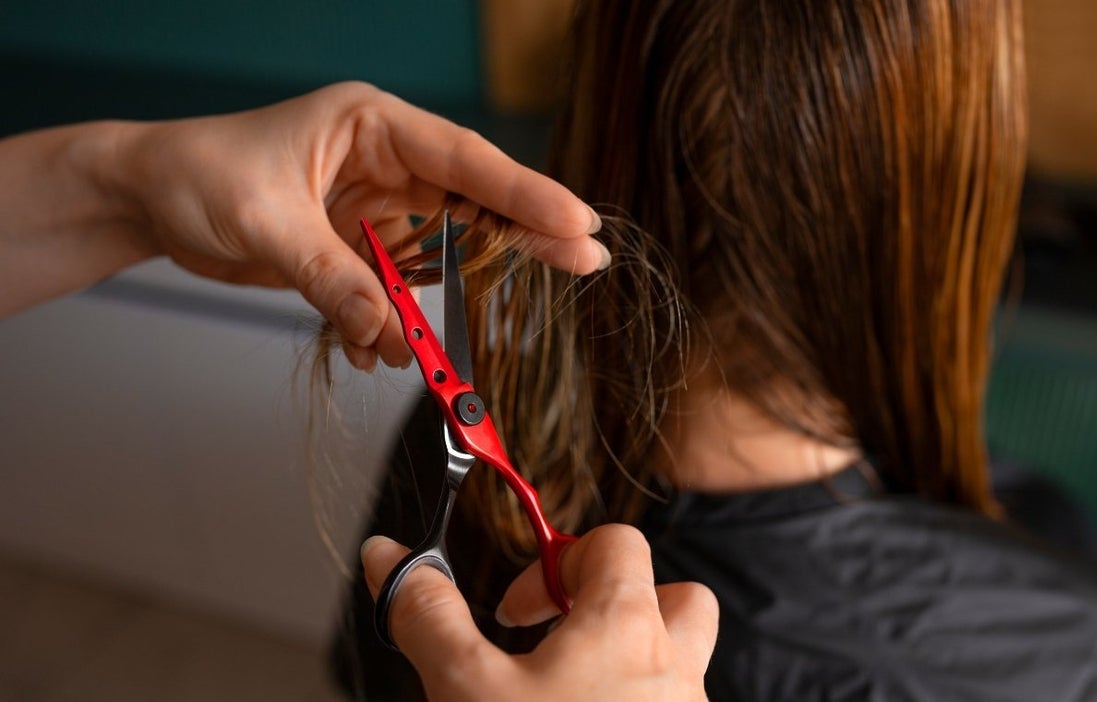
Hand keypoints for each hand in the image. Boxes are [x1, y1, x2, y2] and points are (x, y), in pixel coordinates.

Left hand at [122, 82, 604, 367]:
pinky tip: (381, 350)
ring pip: (440, 252)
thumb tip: (387, 334)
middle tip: (586, 260)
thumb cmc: (199, 176)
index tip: (575, 222)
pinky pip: (397, 289)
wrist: (151, 197)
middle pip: (475, 200)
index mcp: (373, 126)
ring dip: (444, 301)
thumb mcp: (265, 222)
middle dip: (526, 233)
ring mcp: (376, 206)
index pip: (465, 160)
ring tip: (436, 349)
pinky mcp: (359, 246)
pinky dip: (394, 323)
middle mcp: (386, 161)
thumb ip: (332, 278)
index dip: (525, 191)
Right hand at [360, 524, 717, 700]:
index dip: (560, 558)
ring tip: (562, 695)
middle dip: (618, 605)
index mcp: (626, 628)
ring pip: (680, 661)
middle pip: (674, 596)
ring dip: (628, 660)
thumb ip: (428, 614)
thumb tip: (388, 555)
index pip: (617, 543)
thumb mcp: (464, 688)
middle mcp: (675, 670)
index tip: (514, 610)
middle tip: (560, 641)